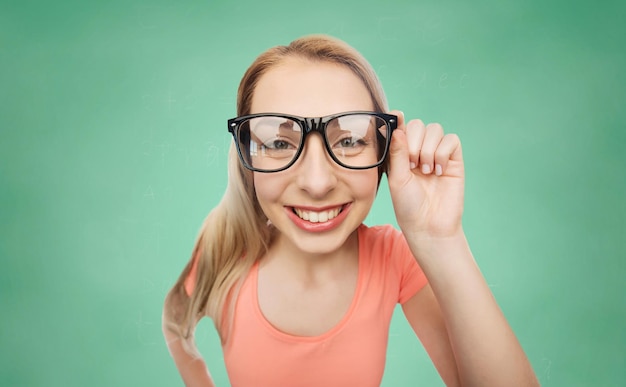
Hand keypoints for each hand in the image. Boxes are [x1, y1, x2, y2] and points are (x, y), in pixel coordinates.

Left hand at [386, 110, 464, 239]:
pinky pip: (451, 140)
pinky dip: (442, 153)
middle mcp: (419, 151)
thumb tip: (398, 127)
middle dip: (414, 141)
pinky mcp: (453, 160)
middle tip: (412, 164)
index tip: (395, 116)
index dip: (398, 120)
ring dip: (428, 148)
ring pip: (435, 129)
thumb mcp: (397, 178)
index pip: (401, 128)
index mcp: (401, 154)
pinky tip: (438, 171)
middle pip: (418, 124)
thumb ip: (397, 152)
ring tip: (425, 171)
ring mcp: (437, 154)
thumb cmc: (408, 205)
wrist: (429, 225)